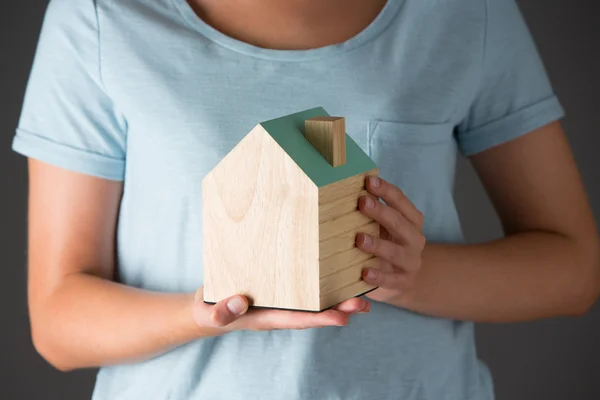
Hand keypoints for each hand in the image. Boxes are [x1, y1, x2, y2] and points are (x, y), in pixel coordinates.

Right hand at [192, 287, 370, 332]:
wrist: (207, 306)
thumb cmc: (209, 309)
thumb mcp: (210, 311)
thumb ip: (222, 311)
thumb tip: (239, 302)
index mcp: (268, 317)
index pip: (299, 318)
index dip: (321, 318)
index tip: (343, 318)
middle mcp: (282, 309)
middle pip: (315, 311)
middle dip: (340, 309)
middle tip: (365, 305)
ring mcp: (284, 300)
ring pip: (316, 300)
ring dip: (340, 298)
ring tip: (365, 295)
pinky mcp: (284, 288)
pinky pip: (308, 288)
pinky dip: (326, 282)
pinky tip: (342, 272)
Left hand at [355, 176, 425, 302]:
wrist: (403, 279)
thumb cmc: (388, 244)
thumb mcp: (384, 226)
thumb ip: (374, 210)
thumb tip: (351, 187)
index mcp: (412, 221)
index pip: (401, 202)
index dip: (386, 190)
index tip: (369, 180)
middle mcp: (414, 240)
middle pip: (400, 223)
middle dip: (381, 212)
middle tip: (362, 202)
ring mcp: (410, 262)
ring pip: (396, 252)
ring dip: (377, 245)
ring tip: (359, 239)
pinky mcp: (403, 282)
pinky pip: (391, 280)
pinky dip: (378, 276)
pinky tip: (364, 273)